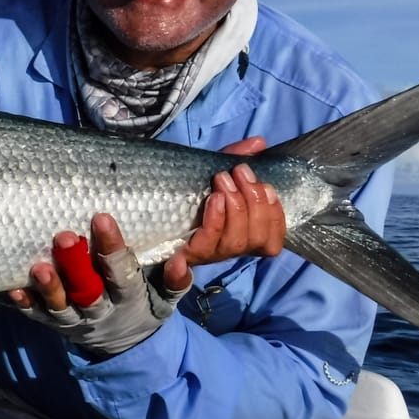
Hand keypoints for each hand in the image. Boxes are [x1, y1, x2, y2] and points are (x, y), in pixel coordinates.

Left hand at [7, 214, 187, 359]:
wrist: (126, 346)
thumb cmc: (144, 306)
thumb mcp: (165, 299)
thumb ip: (174, 281)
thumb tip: (182, 259)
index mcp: (130, 298)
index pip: (122, 271)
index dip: (111, 247)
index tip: (101, 218)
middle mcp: (101, 310)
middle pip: (87, 289)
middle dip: (75, 265)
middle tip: (64, 236)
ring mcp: (75, 319)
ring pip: (61, 306)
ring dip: (50, 287)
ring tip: (38, 267)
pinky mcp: (55, 325)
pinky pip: (39, 316)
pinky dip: (26, 304)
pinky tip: (14, 289)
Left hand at [163, 137, 286, 290]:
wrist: (144, 213)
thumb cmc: (189, 191)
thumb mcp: (211, 172)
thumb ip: (235, 158)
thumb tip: (258, 142)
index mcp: (241, 234)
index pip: (271, 240)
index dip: (274, 215)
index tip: (265, 186)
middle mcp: (225, 249)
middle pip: (251, 240)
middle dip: (251, 203)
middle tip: (237, 173)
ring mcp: (201, 256)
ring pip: (228, 245)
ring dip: (231, 211)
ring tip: (220, 183)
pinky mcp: (174, 261)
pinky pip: (181, 276)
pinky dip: (182, 272)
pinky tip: (179, 258)